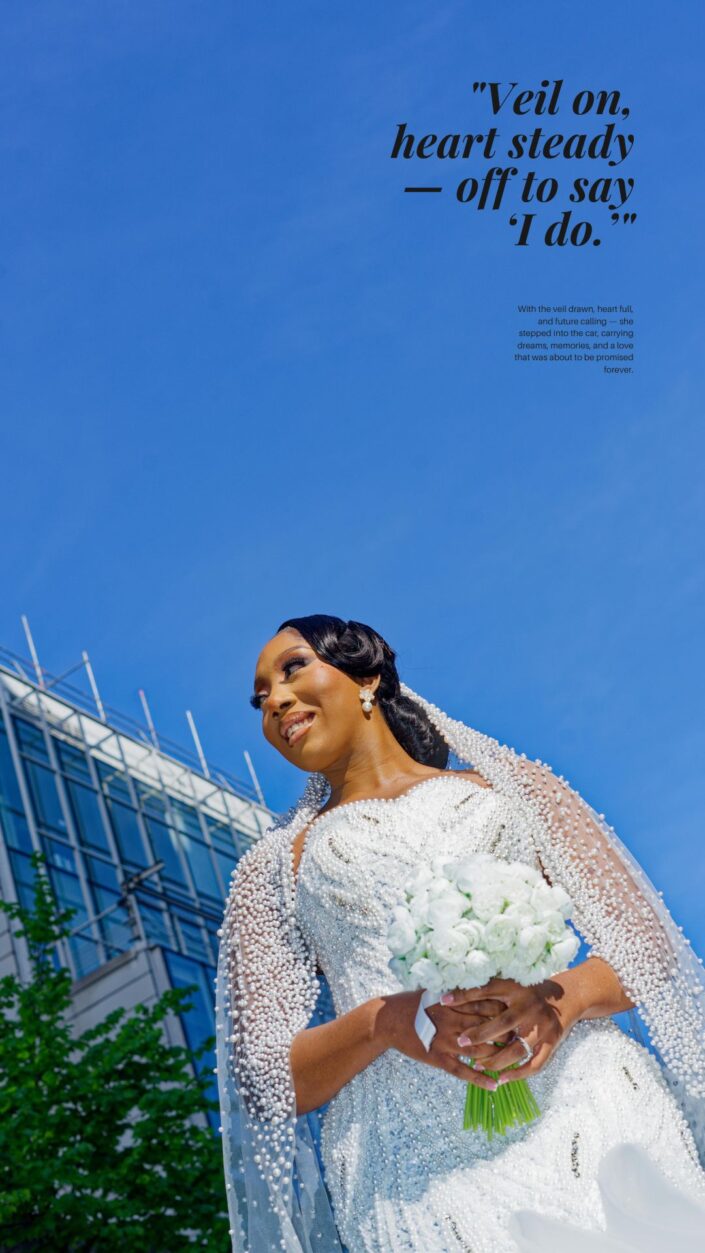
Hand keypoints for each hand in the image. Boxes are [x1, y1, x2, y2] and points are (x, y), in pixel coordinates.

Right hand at [374, 989, 510, 1091]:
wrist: (388, 1020)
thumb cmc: (412, 1002)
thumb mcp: (435, 990)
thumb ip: (457, 991)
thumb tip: (480, 985)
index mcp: (453, 1003)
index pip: (486, 1006)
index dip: (505, 1011)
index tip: (519, 1015)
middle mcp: (452, 1022)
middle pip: (487, 1029)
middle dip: (506, 1035)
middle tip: (522, 1038)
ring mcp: (445, 1042)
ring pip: (479, 1052)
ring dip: (497, 1057)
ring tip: (513, 1062)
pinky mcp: (438, 1058)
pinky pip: (462, 1072)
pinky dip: (479, 1079)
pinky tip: (494, 1085)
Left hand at [443, 975, 582, 1088]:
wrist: (568, 997)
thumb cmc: (530, 991)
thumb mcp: (511, 983)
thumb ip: (487, 987)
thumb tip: (452, 991)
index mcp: (518, 989)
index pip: (486, 990)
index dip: (464, 994)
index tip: (442, 1000)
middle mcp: (530, 1007)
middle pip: (502, 1023)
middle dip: (480, 1034)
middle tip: (460, 1042)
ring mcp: (543, 1027)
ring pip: (517, 1049)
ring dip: (496, 1060)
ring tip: (478, 1065)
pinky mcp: (552, 1042)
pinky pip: (535, 1064)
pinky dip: (518, 1074)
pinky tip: (502, 1079)